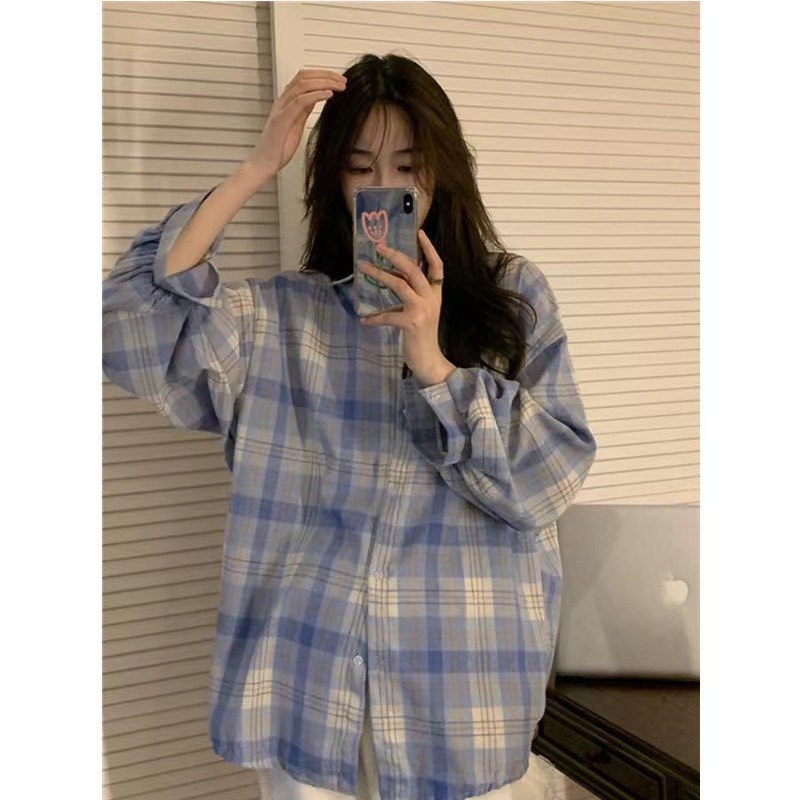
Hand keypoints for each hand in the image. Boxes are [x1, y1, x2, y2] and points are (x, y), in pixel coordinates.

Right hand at [246, 69, 346, 177]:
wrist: (264, 164)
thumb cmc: (279, 148)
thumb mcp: (296, 124)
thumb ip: (303, 109)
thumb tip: (315, 97)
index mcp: (286, 102)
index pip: (303, 78)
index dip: (322, 75)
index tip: (339, 80)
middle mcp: (282, 102)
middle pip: (304, 76)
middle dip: (326, 75)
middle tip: (343, 81)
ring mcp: (281, 109)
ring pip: (302, 85)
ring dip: (324, 82)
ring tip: (339, 86)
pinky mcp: (281, 120)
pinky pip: (299, 101)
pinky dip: (316, 95)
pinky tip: (329, 94)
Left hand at [359, 230, 456, 386]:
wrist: (430, 361)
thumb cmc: (422, 335)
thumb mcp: (422, 311)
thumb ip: (412, 295)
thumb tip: (389, 277)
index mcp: (435, 294)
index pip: (437, 266)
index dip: (429, 248)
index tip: (419, 232)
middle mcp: (431, 299)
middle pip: (414, 270)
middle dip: (395, 256)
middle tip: (379, 246)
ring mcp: (422, 311)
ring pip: (399, 285)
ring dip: (379, 275)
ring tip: (364, 268)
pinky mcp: (411, 324)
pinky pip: (388, 315)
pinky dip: (374, 317)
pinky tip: (365, 319)